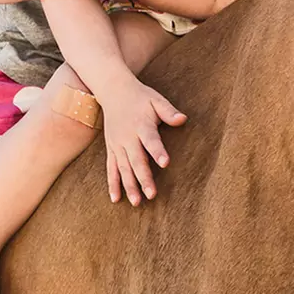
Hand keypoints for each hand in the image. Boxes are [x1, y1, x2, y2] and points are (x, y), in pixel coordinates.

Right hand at [100, 81, 185, 205]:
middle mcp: (127, 137)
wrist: (113, 91)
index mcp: (141, 124)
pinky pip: (110, 169)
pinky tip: (116, 199)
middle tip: (152, 195)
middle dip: (143, 178)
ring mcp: (117, 144)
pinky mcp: (111, 149)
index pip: (150, 140)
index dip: (157, 151)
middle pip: (136, 160)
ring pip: (123, 168)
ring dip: (129, 186)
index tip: (165, 163)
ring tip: (136, 202)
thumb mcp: (156, 99)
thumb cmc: (140, 97)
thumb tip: (183, 119)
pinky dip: (113, 184)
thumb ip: (168, 111)